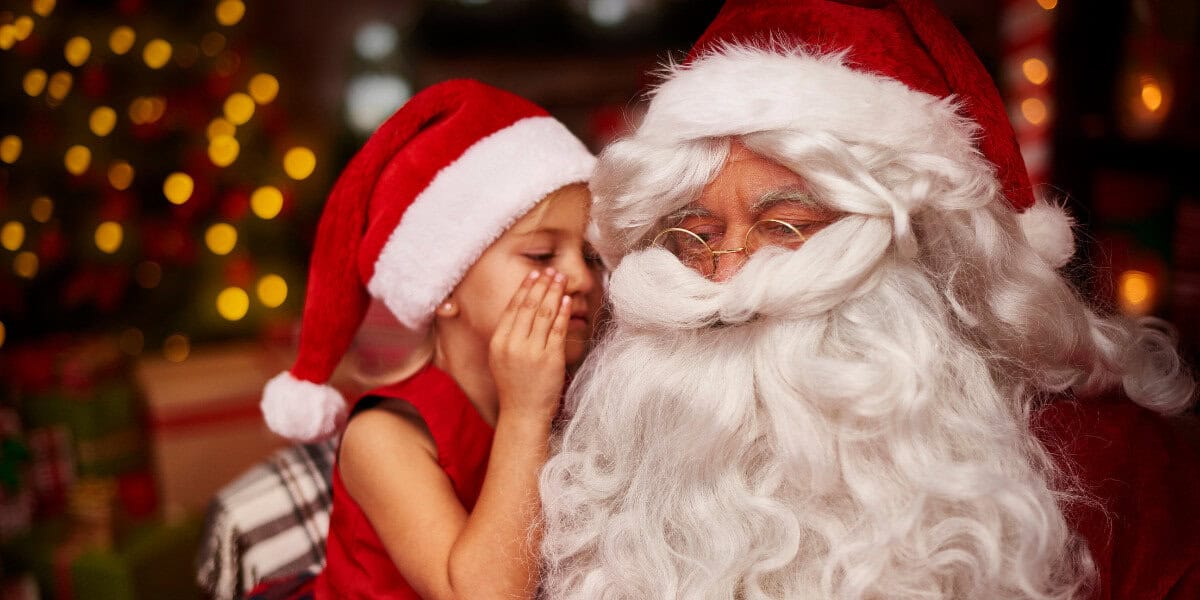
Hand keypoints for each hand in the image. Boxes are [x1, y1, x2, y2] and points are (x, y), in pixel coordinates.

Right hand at [489, 268, 570, 421]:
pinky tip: (566, 300)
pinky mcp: (549, 359)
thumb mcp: (501, 358)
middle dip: (541, 285)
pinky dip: (562, 312)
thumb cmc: (514, 387)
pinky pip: (557, 330)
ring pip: (543, 314)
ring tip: (560, 279)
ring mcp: (531, 352)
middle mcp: (513, 344)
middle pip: (528, 307)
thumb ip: (509, 335)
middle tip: (550, 271)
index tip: (533, 274)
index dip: (524, 289)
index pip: (513, 308)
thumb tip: (520, 310)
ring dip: (553, 293)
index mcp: (498, 342)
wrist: (522, 413)